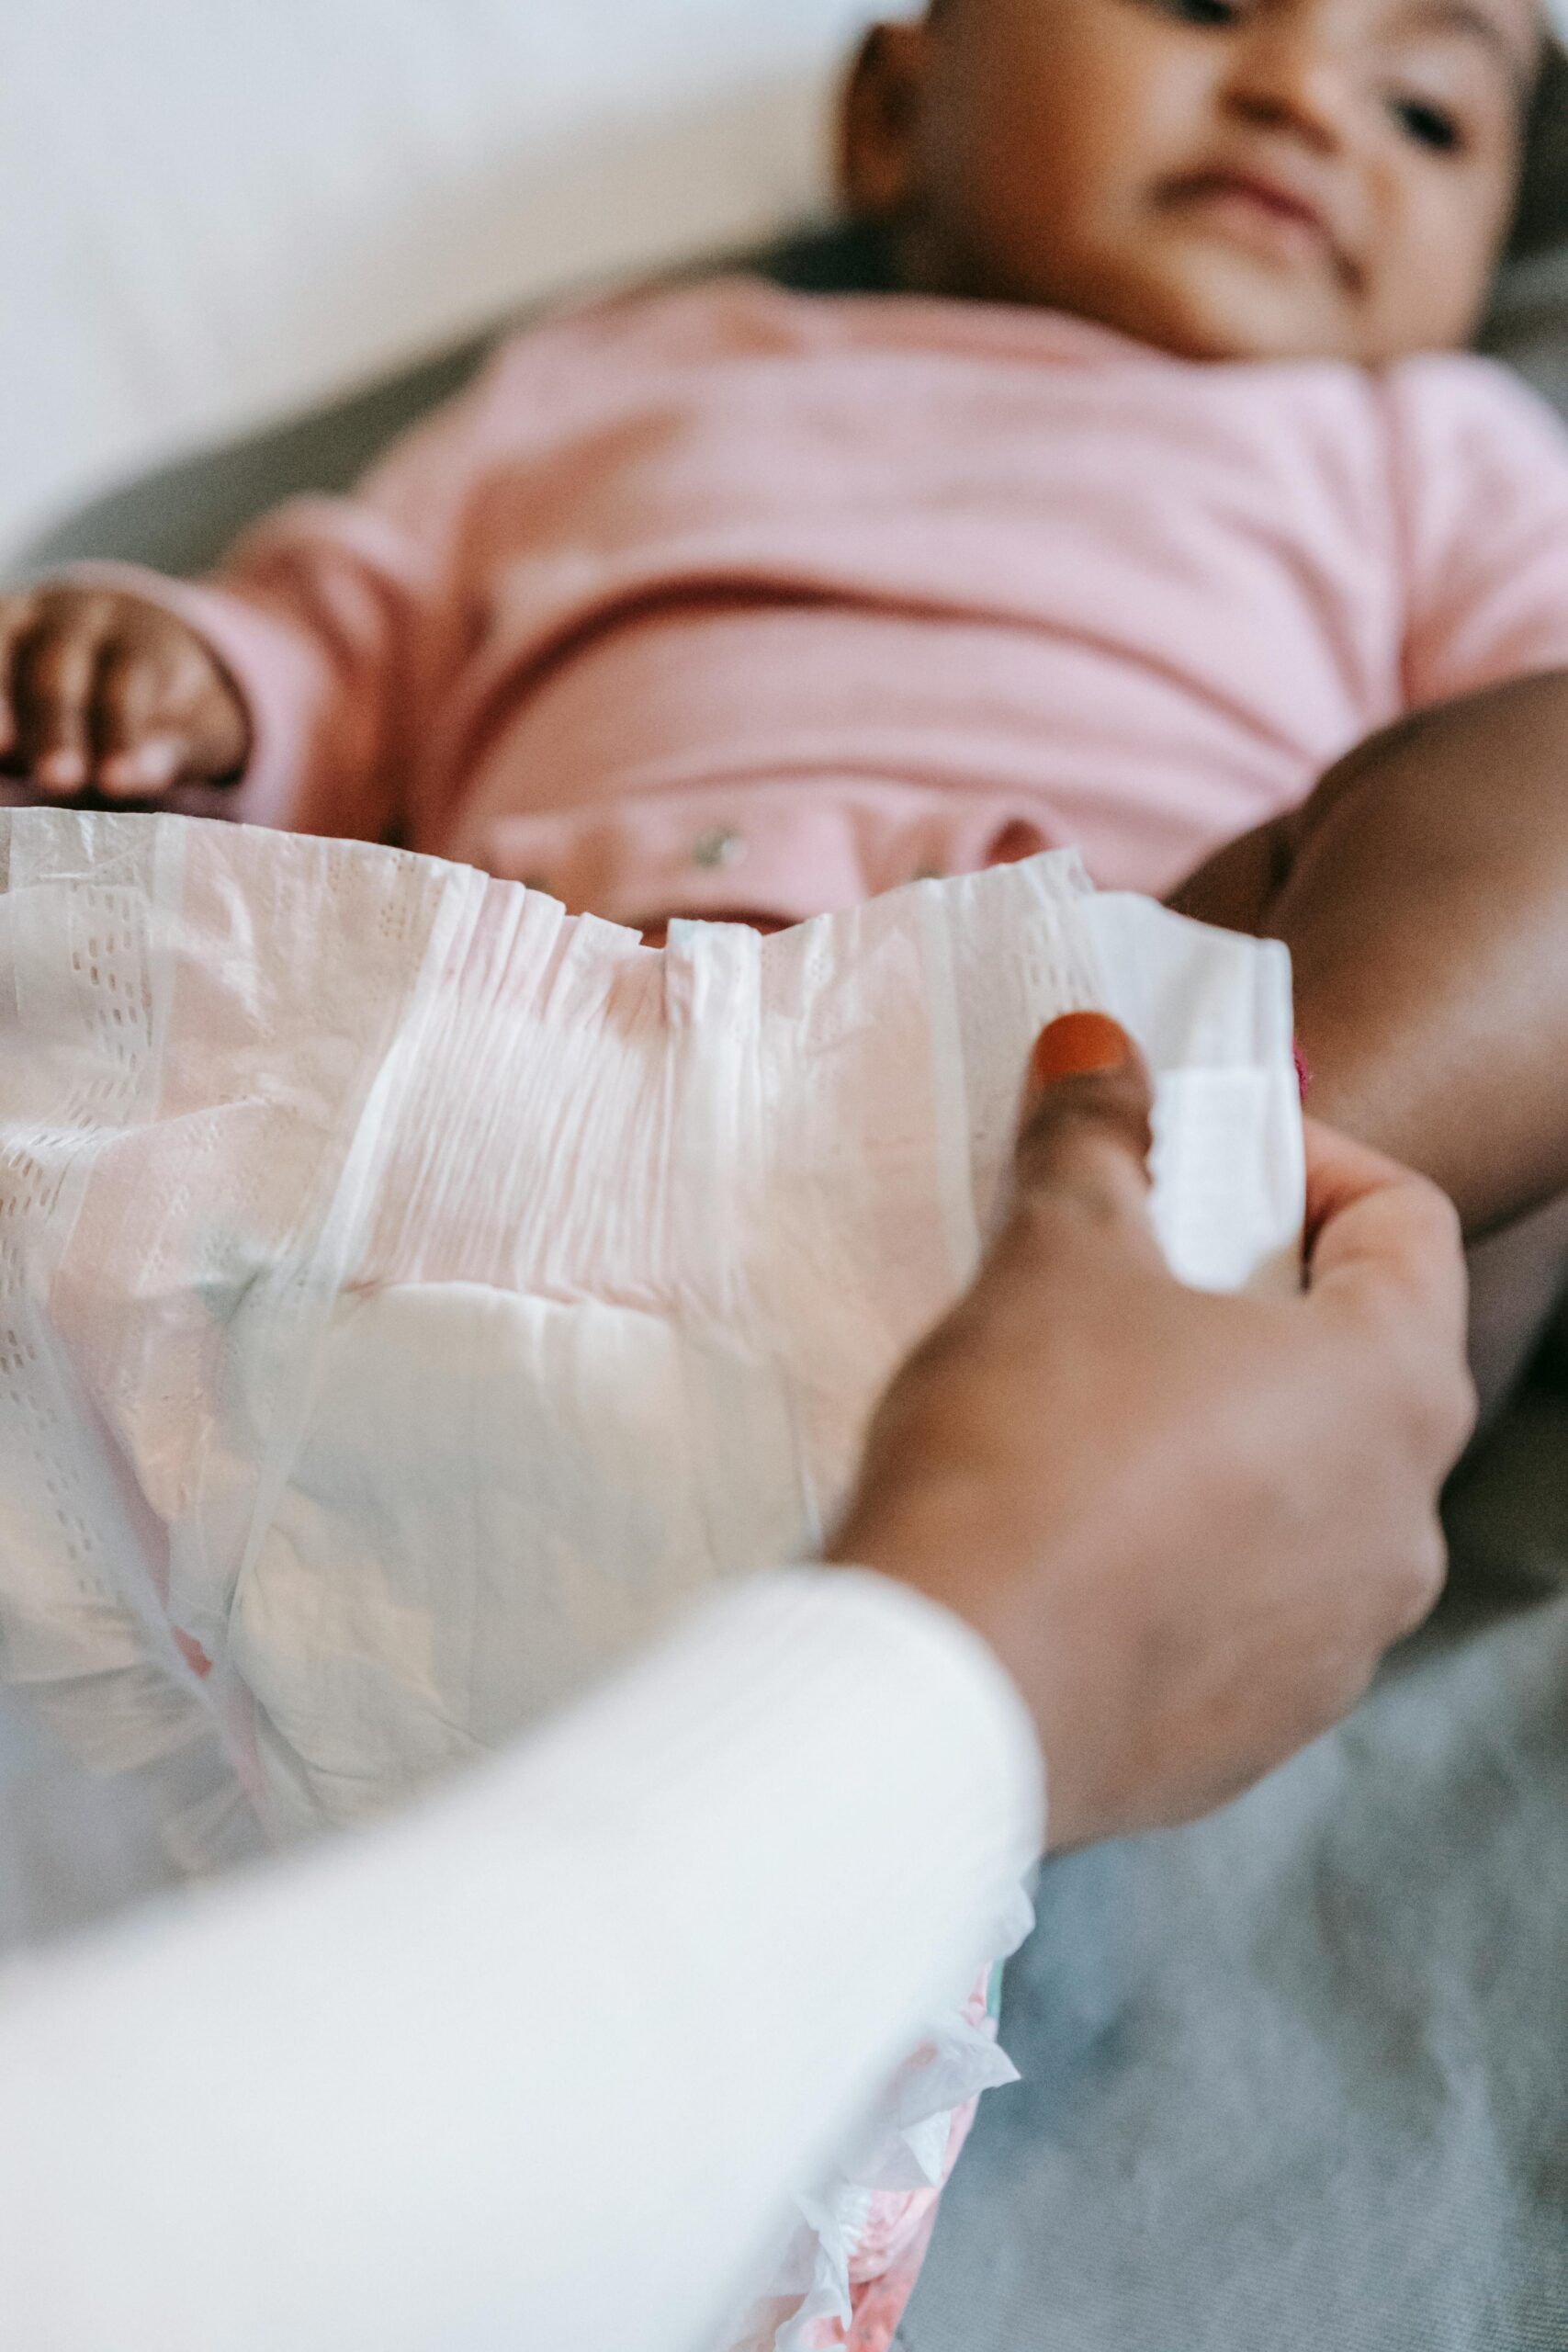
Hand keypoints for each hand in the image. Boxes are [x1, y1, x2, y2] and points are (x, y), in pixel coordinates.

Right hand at [0, 585, 249, 800]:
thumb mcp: (197, 724)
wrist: (137, 639)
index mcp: (143, 633)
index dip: (121, 732)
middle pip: (60, 664)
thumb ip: (170, 750)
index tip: (115, 782)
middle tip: (58, 778)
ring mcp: (26, 616)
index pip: (131, 679)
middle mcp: (79, 613)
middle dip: (56, 724)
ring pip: (2, 646)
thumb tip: (129, 779)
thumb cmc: (175, 702)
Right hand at [829, 1013, 1475, 1851]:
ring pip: (1302, 1493)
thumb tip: (1098, 1045)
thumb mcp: (1053, 1256)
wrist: (947, 1694)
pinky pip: (1242, 1609)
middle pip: (1357, 1361)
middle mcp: (1405, 1524)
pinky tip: (1070, 1540)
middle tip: (1123, 1275)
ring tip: (1082, 1413)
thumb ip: (1094, 1137)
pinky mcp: (1256, 1734)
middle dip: (1247, 1300)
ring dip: (1218, 1433)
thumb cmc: (1023, 1449)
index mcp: (1393, 1388)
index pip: (1407, 1221)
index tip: (1197, 1154)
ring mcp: (1339, 1645)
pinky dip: (1182, 1554)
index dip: (1304, 1158)